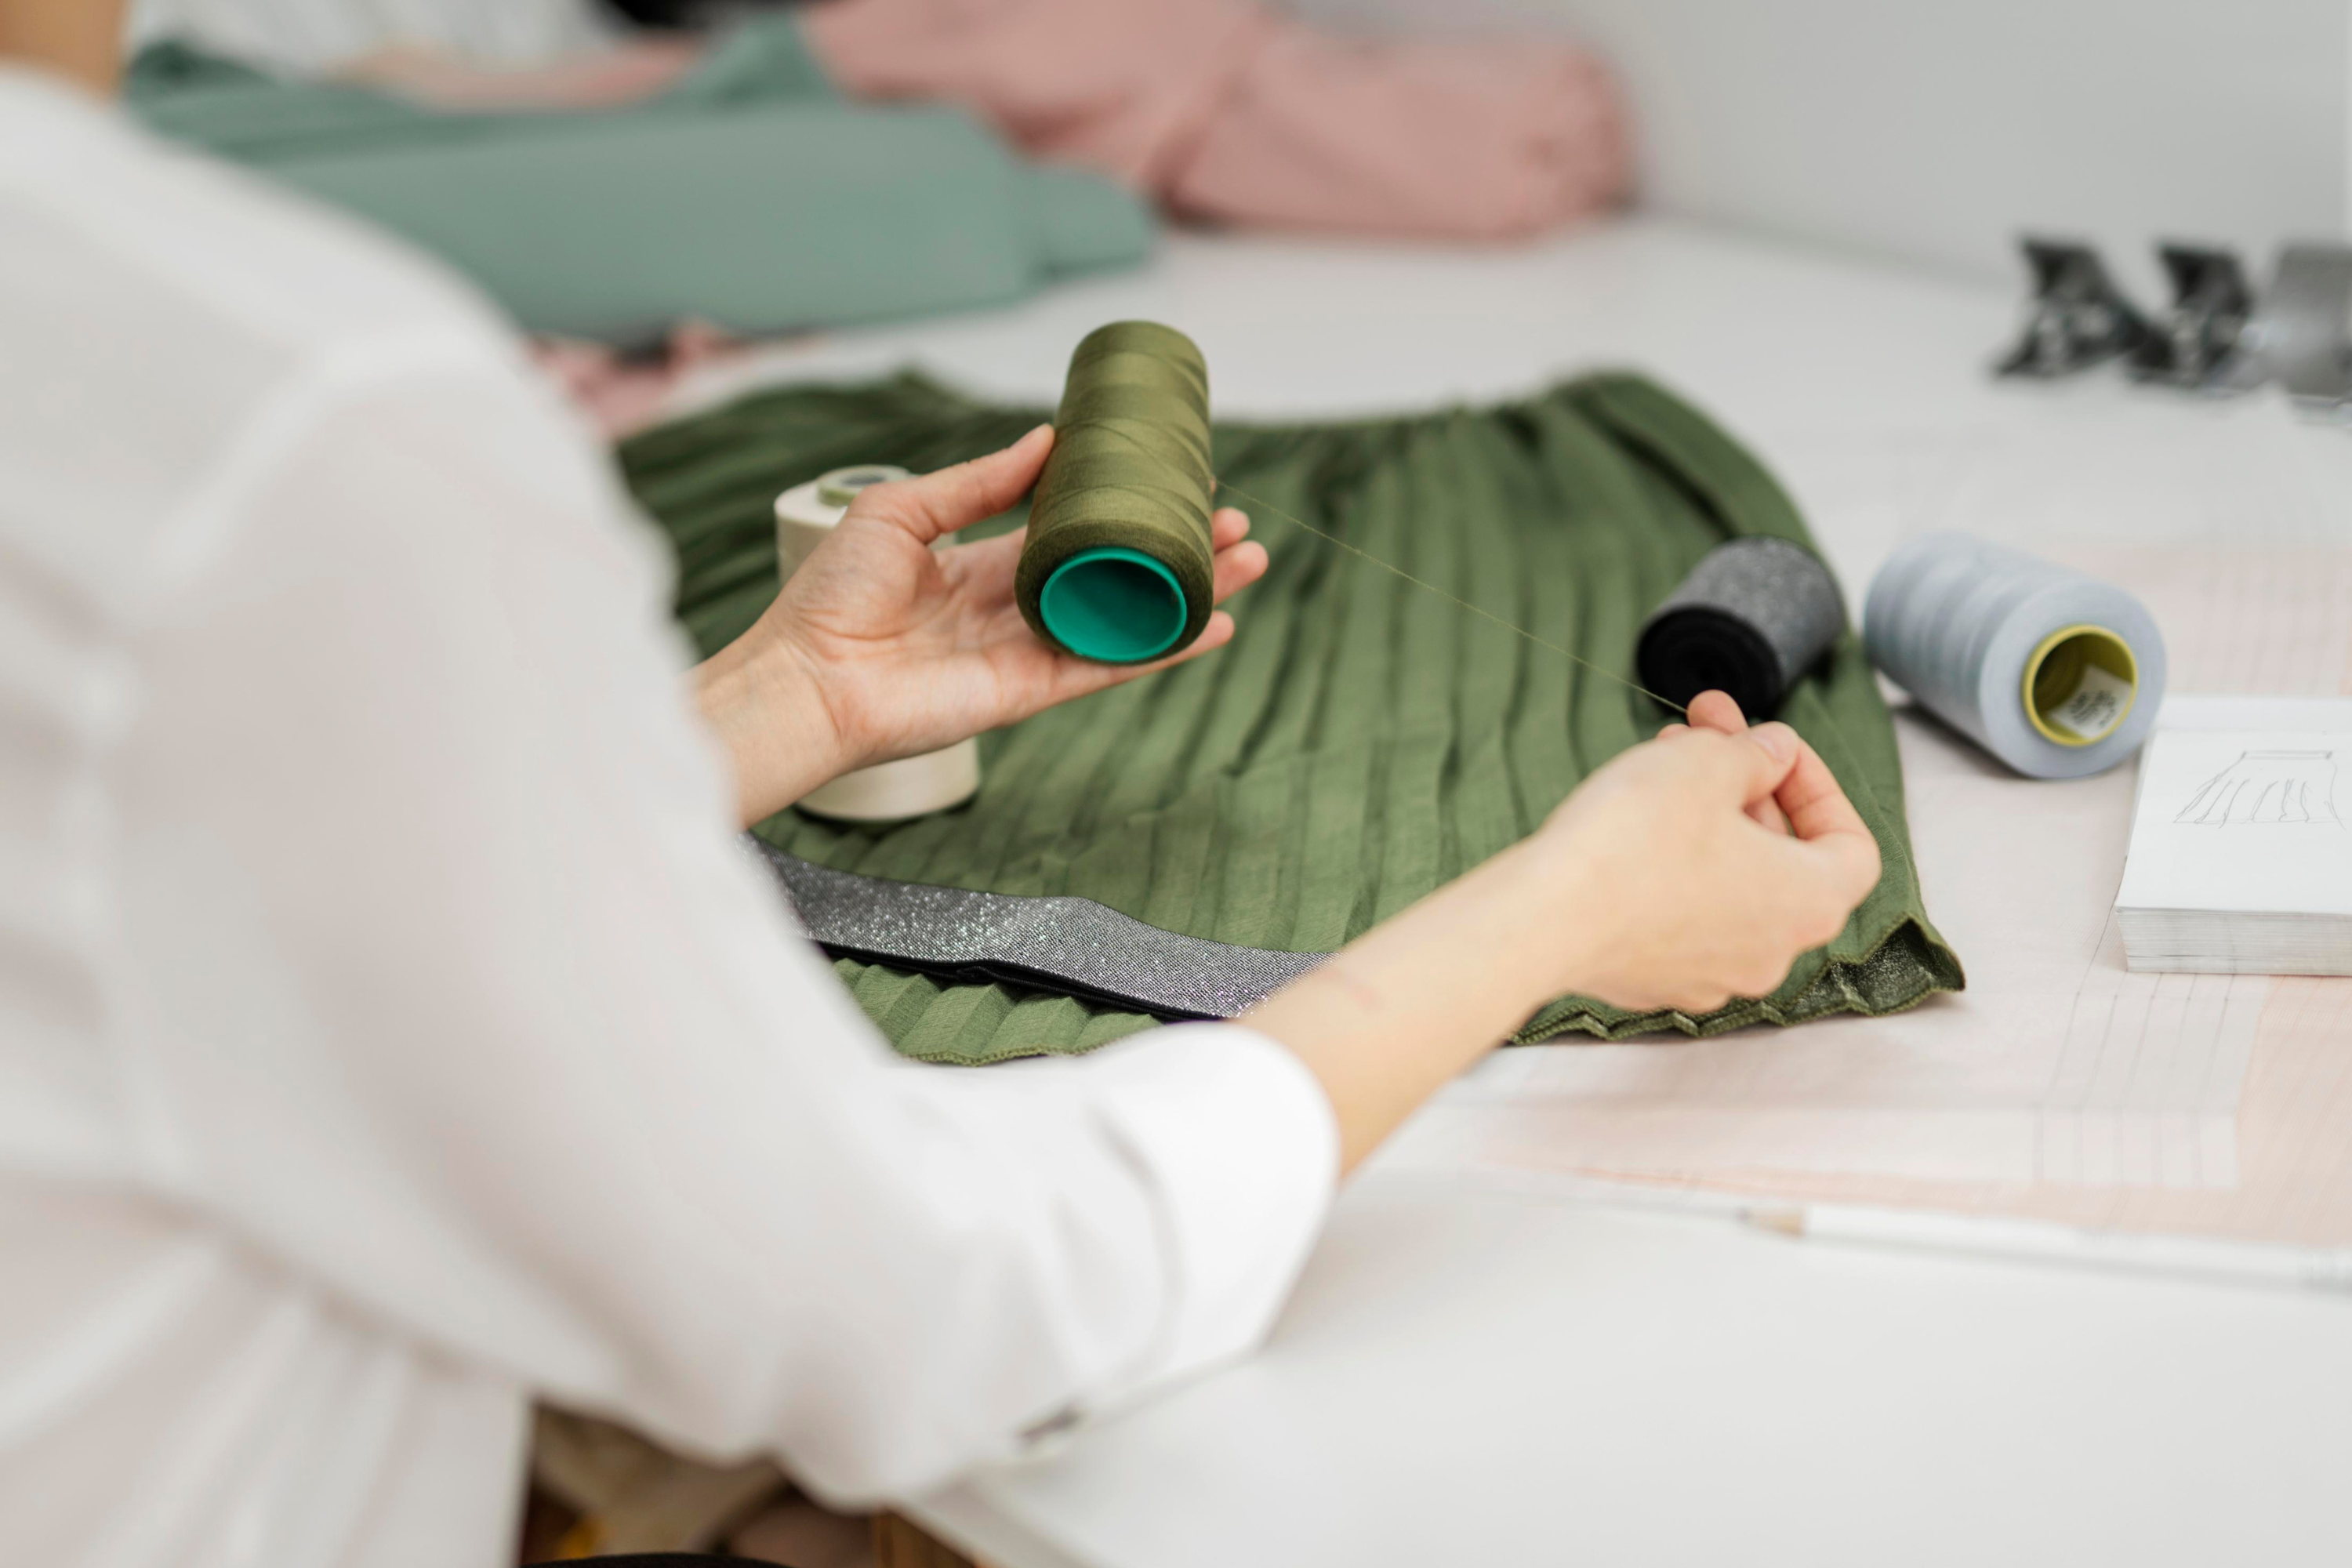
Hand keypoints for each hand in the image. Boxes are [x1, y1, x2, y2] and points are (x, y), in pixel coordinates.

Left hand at [694, 425, 1268, 823]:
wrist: (808, 676)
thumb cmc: (832, 594)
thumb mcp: (905, 510)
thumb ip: (979, 482)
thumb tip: (1047, 439)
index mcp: (980, 565)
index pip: (1069, 533)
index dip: (1120, 509)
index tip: (1170, 480)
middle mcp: (1015, 608)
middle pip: (1113, 574)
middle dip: (1176, 547)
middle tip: (1232, 519)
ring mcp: (1029, 651)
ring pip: (1127, 617)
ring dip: (1189, 589)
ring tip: (1249, 558)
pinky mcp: (1034, 690)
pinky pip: (1112, 664)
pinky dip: (1166, 647)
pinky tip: (1214, 622)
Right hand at [1245, 688, 1880, 1173]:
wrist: (1543, 918)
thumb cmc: (1633, 842)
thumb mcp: (1708, 763)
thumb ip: (1755, 751)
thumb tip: (1772, 753)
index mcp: (1810, 903)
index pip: (1851, 845)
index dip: (1818, 786)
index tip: (1772, 748)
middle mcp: (1772, 952)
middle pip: (1781, 856)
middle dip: (1743, 782)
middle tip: (1704, 727)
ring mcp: (1711, 974)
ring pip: (1727, 881)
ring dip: (1705, 817)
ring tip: (1661, 760)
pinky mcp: (1653, 979)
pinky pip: (1678, 913)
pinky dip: (1668, 864)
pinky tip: (1628, 822)